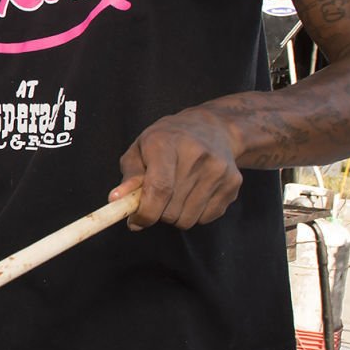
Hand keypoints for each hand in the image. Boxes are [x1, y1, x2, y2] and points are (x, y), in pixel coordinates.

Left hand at [111, 108, 243, 229]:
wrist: (213, 129)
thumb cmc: (168, 140)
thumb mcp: (140, 150)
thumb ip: (129, 177)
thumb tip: (116, 201)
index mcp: (166, 143)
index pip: (159, 189)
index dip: (145, 212)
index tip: (136, 220)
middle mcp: (196, 156)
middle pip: (171, 210)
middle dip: (157, 213)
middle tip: (156, 199)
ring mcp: (218, 170)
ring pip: (188, 219)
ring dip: (175, 216)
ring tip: (175, 194)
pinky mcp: (233, 183)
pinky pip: (206, 218)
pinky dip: (195, 214)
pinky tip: (194, 192)